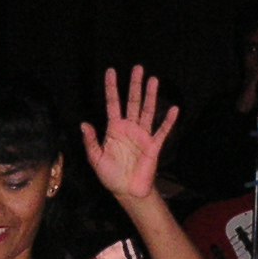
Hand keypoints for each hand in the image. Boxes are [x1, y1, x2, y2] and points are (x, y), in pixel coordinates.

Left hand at [81, 66, 177, 202]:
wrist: (127, 191)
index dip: (111, 87)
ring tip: (153, 79)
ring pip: (147, 111)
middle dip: (134, 85)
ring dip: (150, 95)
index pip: (112, 103)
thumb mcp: (95, 159)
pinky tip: (173, 109)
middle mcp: (129, 128)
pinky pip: (162, 131)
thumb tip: (83, 124)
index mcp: (114, 129)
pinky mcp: (153, 146)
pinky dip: (168, 120)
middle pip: (132, 101)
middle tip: (138, 68)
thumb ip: (90, 141)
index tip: (111, 71)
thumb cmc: (110, 175)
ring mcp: (142, 135)